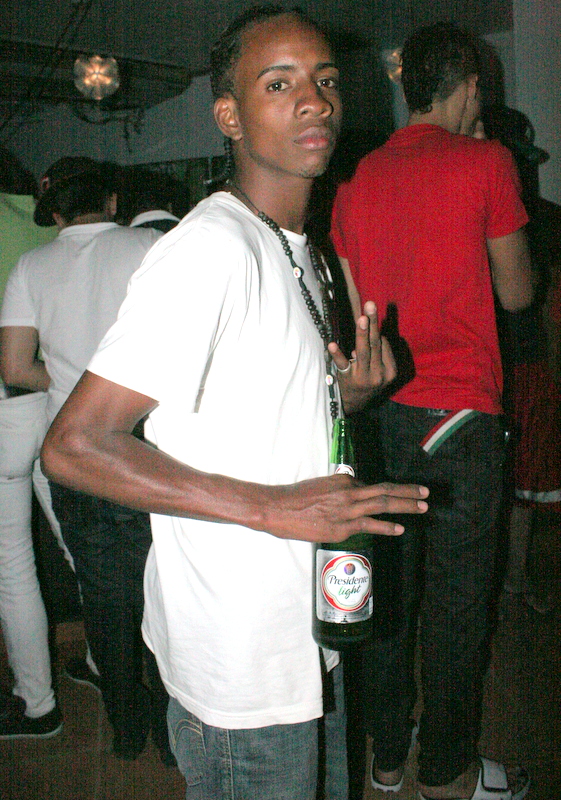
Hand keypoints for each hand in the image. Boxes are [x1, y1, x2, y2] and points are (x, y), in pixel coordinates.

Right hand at [261, 476, 428, 541]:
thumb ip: (338, 491)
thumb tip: (350, 496)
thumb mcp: (321, 486)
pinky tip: (399, 529)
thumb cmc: (296, 498)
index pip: (369, 487)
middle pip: (385, 491)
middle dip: (408, 492)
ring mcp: (347, 511)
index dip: (380, 494)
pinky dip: (386, 527)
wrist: (279, 509)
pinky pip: (369, 526)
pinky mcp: (342, 528)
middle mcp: (349, 493)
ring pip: (382, 505)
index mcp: (344, 481)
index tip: (393, 496)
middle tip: (425, 493)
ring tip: (422, 507)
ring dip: (405, 506)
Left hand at [328, 301, 395, 413]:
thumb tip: (375, 331)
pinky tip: (332, 345)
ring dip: (362, 334)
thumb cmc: (368, 381)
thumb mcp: (379, 370)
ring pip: (363, 352)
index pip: (383, 345)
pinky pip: (343, 365)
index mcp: (390, 371)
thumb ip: (379, 353)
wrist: (355, 405)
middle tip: (370, 305)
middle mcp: (379, 375)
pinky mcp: (348, 380)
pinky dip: (337, 354)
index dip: (376, 331)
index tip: (369, 315)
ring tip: (361, 318)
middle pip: (376, 344)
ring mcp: (364, 378)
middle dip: (373, 323)